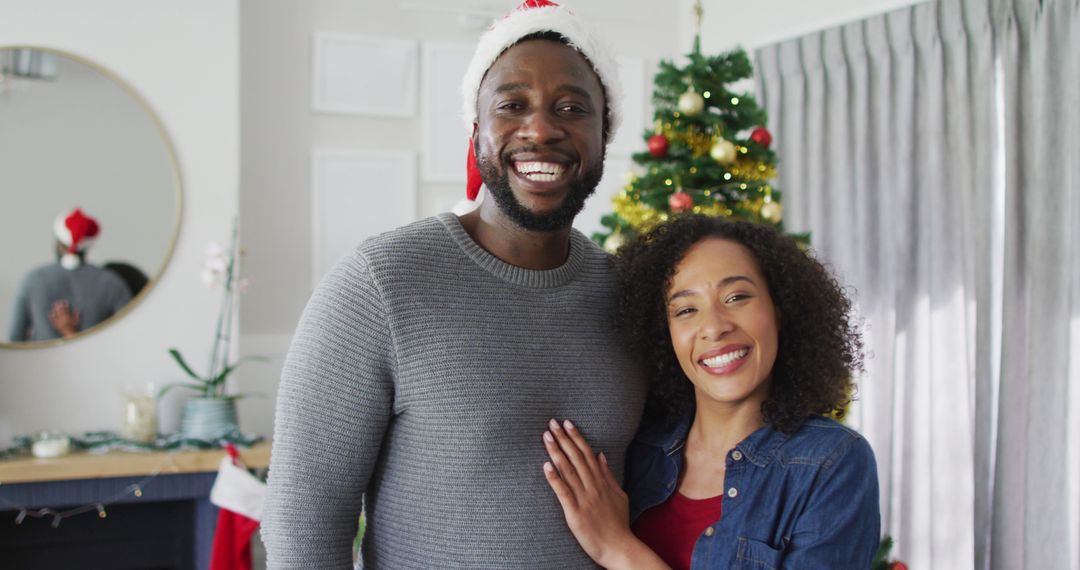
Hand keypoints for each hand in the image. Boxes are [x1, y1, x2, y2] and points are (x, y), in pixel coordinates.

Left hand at [49, 300, 80, 337]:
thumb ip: (76, 314)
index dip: (65, 305)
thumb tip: (77, 308)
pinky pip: (52, 320)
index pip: (66, 310)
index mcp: (68, 318)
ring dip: (54, 309)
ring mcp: (58, 322)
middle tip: (57, 301)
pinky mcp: (56, 325)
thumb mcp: (77, 321)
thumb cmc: (74, 327)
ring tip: (53, 305)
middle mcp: (62, 319)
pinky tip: (49, 313)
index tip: (64, 301)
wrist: (69, 334)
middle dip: (59, 306)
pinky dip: (51, 316)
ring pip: (56, 314)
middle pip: (60, 311)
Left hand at [543, 419, 666, 569]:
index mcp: (602, 481)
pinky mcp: (575, 512)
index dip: (576, 437)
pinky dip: (554, 478)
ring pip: (568, 470)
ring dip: (556, 452)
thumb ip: (609, 474)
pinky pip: (563, 492)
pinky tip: (545, 466)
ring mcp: (584, 499)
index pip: (587, 453)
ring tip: (546, 437)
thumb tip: (601, 454)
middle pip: (576, 457)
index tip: (567, 423)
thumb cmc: (619, 523)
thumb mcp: (619, 495)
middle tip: (552, 423)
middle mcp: (593, 486)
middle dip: (563, 438)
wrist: (619, 547)